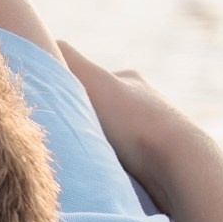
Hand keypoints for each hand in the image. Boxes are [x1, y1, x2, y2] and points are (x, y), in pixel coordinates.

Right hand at [56, 43, 201, 198]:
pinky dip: (116, 172)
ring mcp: (157, 135)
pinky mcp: (164, 166)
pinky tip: (108, 182)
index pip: (90, 84)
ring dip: (102, 153)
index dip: (69, 99)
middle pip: (103, 115)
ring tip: (88, 167)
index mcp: (130, 82)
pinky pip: (129, 167)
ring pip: (116, 143)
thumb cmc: (134, 122)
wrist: (181, 163)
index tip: (56, 116)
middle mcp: (147, 104)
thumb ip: (66, 60)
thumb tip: (41, 39)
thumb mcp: (92, 82)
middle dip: (86, 128)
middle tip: (69, 145)